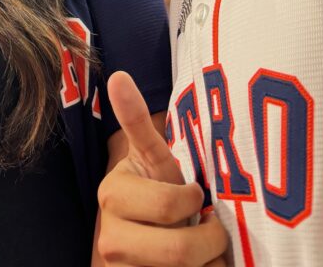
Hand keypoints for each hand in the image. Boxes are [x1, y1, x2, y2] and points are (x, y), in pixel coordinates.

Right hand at [96, 72, 228, 265]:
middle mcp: (110, 239)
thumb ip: (135, 119)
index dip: (194, 202)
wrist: (147, 236)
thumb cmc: (157, 190)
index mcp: (112, 197)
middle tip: (212, 229)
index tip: (194, 195)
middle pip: (179, 251)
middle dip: (210, 241)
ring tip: (204, 250)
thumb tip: (118, 74)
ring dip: (208, 264)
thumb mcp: (150, 157)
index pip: (171, 205)